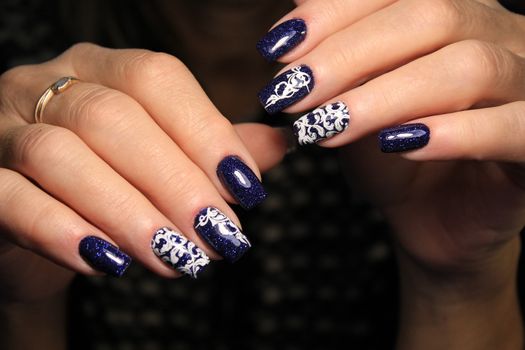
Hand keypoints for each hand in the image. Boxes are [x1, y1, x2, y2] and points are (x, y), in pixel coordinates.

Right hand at [0, 43, 286, 303]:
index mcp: (101, 69)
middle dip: (175, 183)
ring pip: (62, 155)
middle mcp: (47, 85)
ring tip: (176, 257)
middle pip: (114, 118)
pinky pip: (12, 197)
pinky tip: (110, 262)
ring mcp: (4, 129)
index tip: (245, 189)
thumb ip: (215, 150)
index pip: (156, 79)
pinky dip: (64, 230)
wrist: (37, 223)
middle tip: (217, 236)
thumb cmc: (109, 181)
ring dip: (130, 212)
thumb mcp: (164, 160)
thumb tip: (280, 144)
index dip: (205, 132)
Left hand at [256, 0, 524, 347]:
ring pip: (468, 66)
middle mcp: (496, 37)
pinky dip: (453, 132)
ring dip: (385, 94)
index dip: (333, 12)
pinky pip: (512, 126)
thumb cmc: (392, 159)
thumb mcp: (352, 109)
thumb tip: (288, 44)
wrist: (432, 219)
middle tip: (292, 91)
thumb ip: (333, 75)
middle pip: (433, 15)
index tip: (277, 49)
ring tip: (328, 124)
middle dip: (348, 53)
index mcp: (452, 17)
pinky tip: (399, 145)